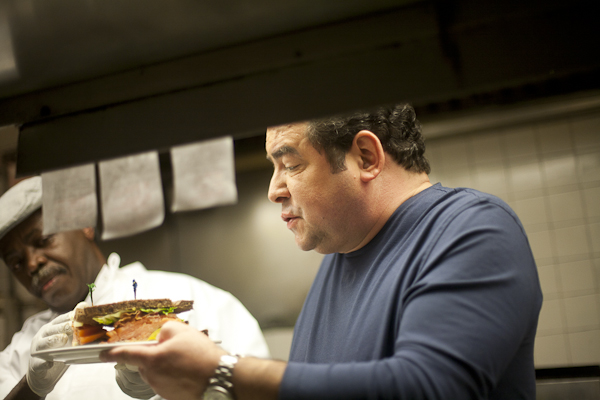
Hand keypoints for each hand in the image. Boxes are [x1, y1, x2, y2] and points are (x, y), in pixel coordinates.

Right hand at [27, 301, 87, 395]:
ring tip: (63, 339)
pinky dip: (44, 363)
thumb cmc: (59, 353)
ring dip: (53, 340)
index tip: (81, 312)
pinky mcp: (35, 364)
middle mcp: (43, 336)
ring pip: (44, 343)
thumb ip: (78, 330)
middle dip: (63, 326)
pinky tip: (49, 363)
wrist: (42, 374)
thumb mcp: (69, 340)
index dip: (71, 315)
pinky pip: (39, 363)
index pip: (61, 319)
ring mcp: (37, 350)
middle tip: (73, 325)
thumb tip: (95, 320)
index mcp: (52, 328)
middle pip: (53, 329)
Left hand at [101, 321, 226, 399]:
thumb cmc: (203, 357)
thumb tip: (160, 337)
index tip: (103, 354)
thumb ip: (164, 330)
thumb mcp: (182, 330)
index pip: (125, 354)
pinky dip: (176, 375)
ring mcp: (163, 389)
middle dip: (156, 355)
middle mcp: (154, 377)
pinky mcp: (173, 397)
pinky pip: (169, 382)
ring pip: (158, 372)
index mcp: (152, 359)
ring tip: (188, 360)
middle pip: (146, 363)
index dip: (112, 353)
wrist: (220, 378)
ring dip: (167, 365)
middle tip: (175, 348)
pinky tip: (191, 370)